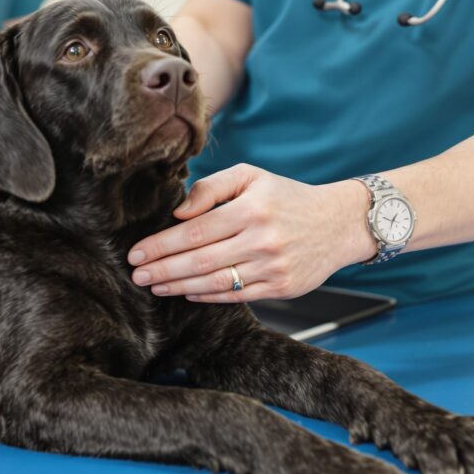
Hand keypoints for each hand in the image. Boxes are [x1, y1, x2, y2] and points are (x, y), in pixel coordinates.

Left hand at [128, 164, 376, 301]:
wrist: (338, 223)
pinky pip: (236, 296)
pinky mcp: (282, 288)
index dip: (161, 245)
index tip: (135, 253)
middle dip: (162, 269)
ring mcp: (273, 267)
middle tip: (136, 275)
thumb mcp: (251, 176)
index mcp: (251, 208)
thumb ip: (212, 187)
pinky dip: (207, 297)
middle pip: (200, 260)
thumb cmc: (286, 196)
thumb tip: (178, 213)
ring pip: (215, 282)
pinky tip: (186, 293)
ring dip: (179, 287)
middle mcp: (262, 239)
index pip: (195, 230)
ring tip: (155, 286)